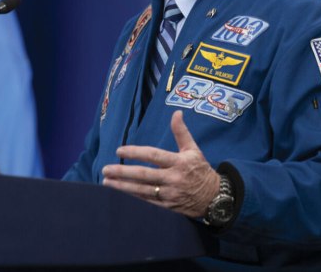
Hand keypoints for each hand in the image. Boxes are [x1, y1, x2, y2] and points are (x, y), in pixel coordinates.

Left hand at [101, 110, 219, 217]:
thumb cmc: (201, 170)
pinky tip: (118, 196)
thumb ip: (181, 132)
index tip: (119, 150)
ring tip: (106, 182)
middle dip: (123, 172)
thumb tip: (177, 113)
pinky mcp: (168, 208)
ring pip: (142, 191)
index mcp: (178, 162)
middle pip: (144, 175)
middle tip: (105, 169)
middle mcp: (173, 178)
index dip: (135, 152)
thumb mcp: (193, 149)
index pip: (153, 155)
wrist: (215, 198)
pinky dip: (132, 200)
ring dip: (122, 187)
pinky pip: (147, 204)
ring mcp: (169, 195)